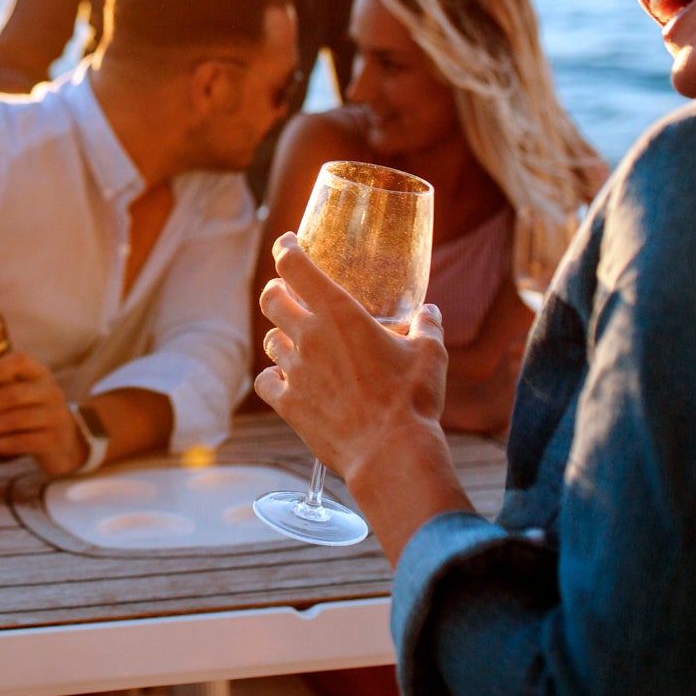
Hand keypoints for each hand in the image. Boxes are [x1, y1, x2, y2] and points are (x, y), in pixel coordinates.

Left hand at [0, 352, 85, 474]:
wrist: (63, 441)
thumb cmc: (29, 409)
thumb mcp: (12, 391)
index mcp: (38, 372)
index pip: (21, 360)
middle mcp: (51, 391)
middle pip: (14, 394)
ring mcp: (56, 416)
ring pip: (16, 420)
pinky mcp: (55, 440)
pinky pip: (23, 441)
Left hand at [253, 232, 448, 482]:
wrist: (390, 452)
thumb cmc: (412, 399)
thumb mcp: (430, 354)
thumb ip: (427, 326)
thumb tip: (430, 312)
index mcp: (339, 313)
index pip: (295, 266)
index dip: (286, 249)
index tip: (287, 244)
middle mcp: (309, 335)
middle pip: (271, 299)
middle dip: (277, 292)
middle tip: (287, 295)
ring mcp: (294, 370)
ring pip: (270, 340)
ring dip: (281, 337)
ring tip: (296, 342)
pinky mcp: (288, 403)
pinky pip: (265, 380)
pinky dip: (272, 377)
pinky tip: (284, 380)